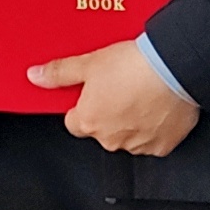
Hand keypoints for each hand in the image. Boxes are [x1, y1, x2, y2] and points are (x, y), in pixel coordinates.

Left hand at [30, 43, 200, 157]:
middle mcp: (111, 139)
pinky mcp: (163, 146)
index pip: (74, 122)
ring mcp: (138, 145)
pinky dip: (155, 128)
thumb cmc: (133, 66)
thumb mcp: (89, 62)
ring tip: (142, 93)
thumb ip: (60, 72)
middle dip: (109, 113)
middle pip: (101, 130)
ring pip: (128, 137)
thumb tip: (35, 76)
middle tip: (121, 87)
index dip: (83, 106)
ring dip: (132, 121)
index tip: (93, 92)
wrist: (174, 68)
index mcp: (89, 121)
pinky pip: (154, 141)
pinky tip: (158, 106)